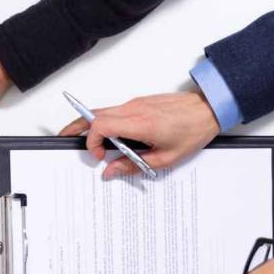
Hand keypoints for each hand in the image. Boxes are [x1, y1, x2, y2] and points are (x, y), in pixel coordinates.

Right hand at [57, 91, 219, 176]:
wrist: (208, 109)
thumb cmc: (192, 131)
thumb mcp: (165, 158)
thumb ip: (133, 166)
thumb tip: (111, 171)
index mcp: (139, 123)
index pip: (100, 125)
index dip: (91, 141)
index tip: (98, 156)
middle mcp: (133, 109)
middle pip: (94, 114)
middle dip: (76, 127)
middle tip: (65, 137)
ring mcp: (135, 103)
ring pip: (103, 110)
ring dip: (91, 125)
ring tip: (86, 140)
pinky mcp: (139, 102)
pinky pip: (115, 111)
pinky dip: (106, 122)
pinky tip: (111, 137)